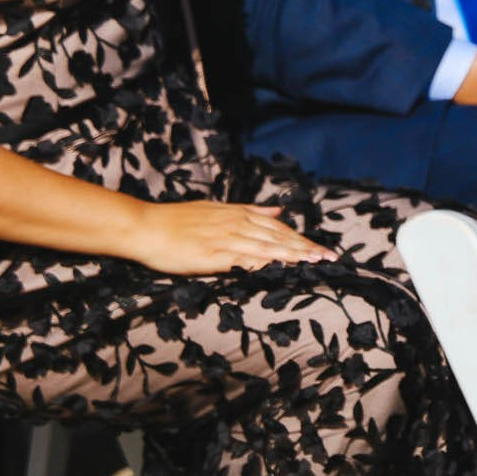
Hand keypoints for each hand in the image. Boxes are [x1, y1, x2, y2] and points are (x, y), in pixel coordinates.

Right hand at [123, 201, 328, 275]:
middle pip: (278, 237)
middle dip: (306, 248)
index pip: (279, 228)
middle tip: (330, 258)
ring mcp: (225, 239)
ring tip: (314, 261)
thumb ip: (249, 211)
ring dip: (292, 254)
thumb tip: (278, 212)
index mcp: (239, 215)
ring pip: (266, 247)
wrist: (146, 226)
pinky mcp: (212, 254)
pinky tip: (278, 267)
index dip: (301, 239)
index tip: (322, 249)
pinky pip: (242, 258)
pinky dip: (262, 261)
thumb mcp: (217, 209)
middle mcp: (237, 225)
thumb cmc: (178, 220)